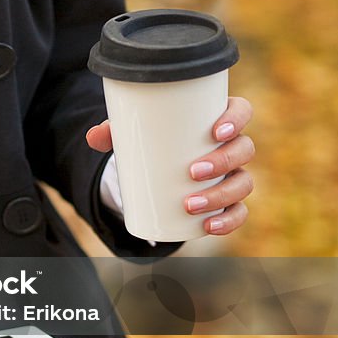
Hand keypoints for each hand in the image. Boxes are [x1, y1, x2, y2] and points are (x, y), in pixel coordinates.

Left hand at [86, 96, 254, 235]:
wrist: (153, 168)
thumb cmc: (150, 141)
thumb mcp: (131, 133)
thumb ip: (112, 131)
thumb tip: (93, 137)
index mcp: (215, 119)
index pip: (241, 111)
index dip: (237, 119)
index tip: (215, 131)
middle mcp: (231, 146)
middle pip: (244, 149)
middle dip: (223, 162)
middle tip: (192, 172)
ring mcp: (232, 174)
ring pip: (243, 183)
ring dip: (221, 195)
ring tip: (190, 204)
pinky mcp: (226, 200)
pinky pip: (238, 212)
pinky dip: (228, 221)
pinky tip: (209, 226)